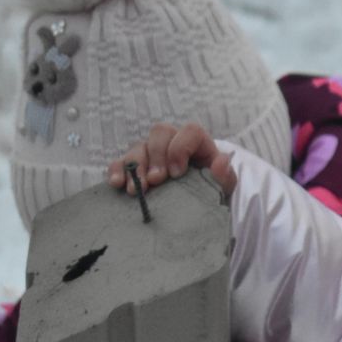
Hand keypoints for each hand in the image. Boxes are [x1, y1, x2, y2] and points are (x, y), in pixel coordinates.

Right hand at [105, 122, 237, 196]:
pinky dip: (116, 170)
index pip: (191, 131)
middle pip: (160, 132)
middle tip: (156, 181)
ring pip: (139, 146)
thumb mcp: (222, 189)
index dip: (181, 148)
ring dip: (135, 167)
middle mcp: (172, 143)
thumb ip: (224, 176)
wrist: (195, 211)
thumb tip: (222, 160)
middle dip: (156, 156)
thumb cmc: (210, 194)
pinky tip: (116, 184)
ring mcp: (151, 153)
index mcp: (197, 143)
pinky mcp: (134, 167)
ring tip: (136, 190)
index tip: (177, 174)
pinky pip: (120, 161)